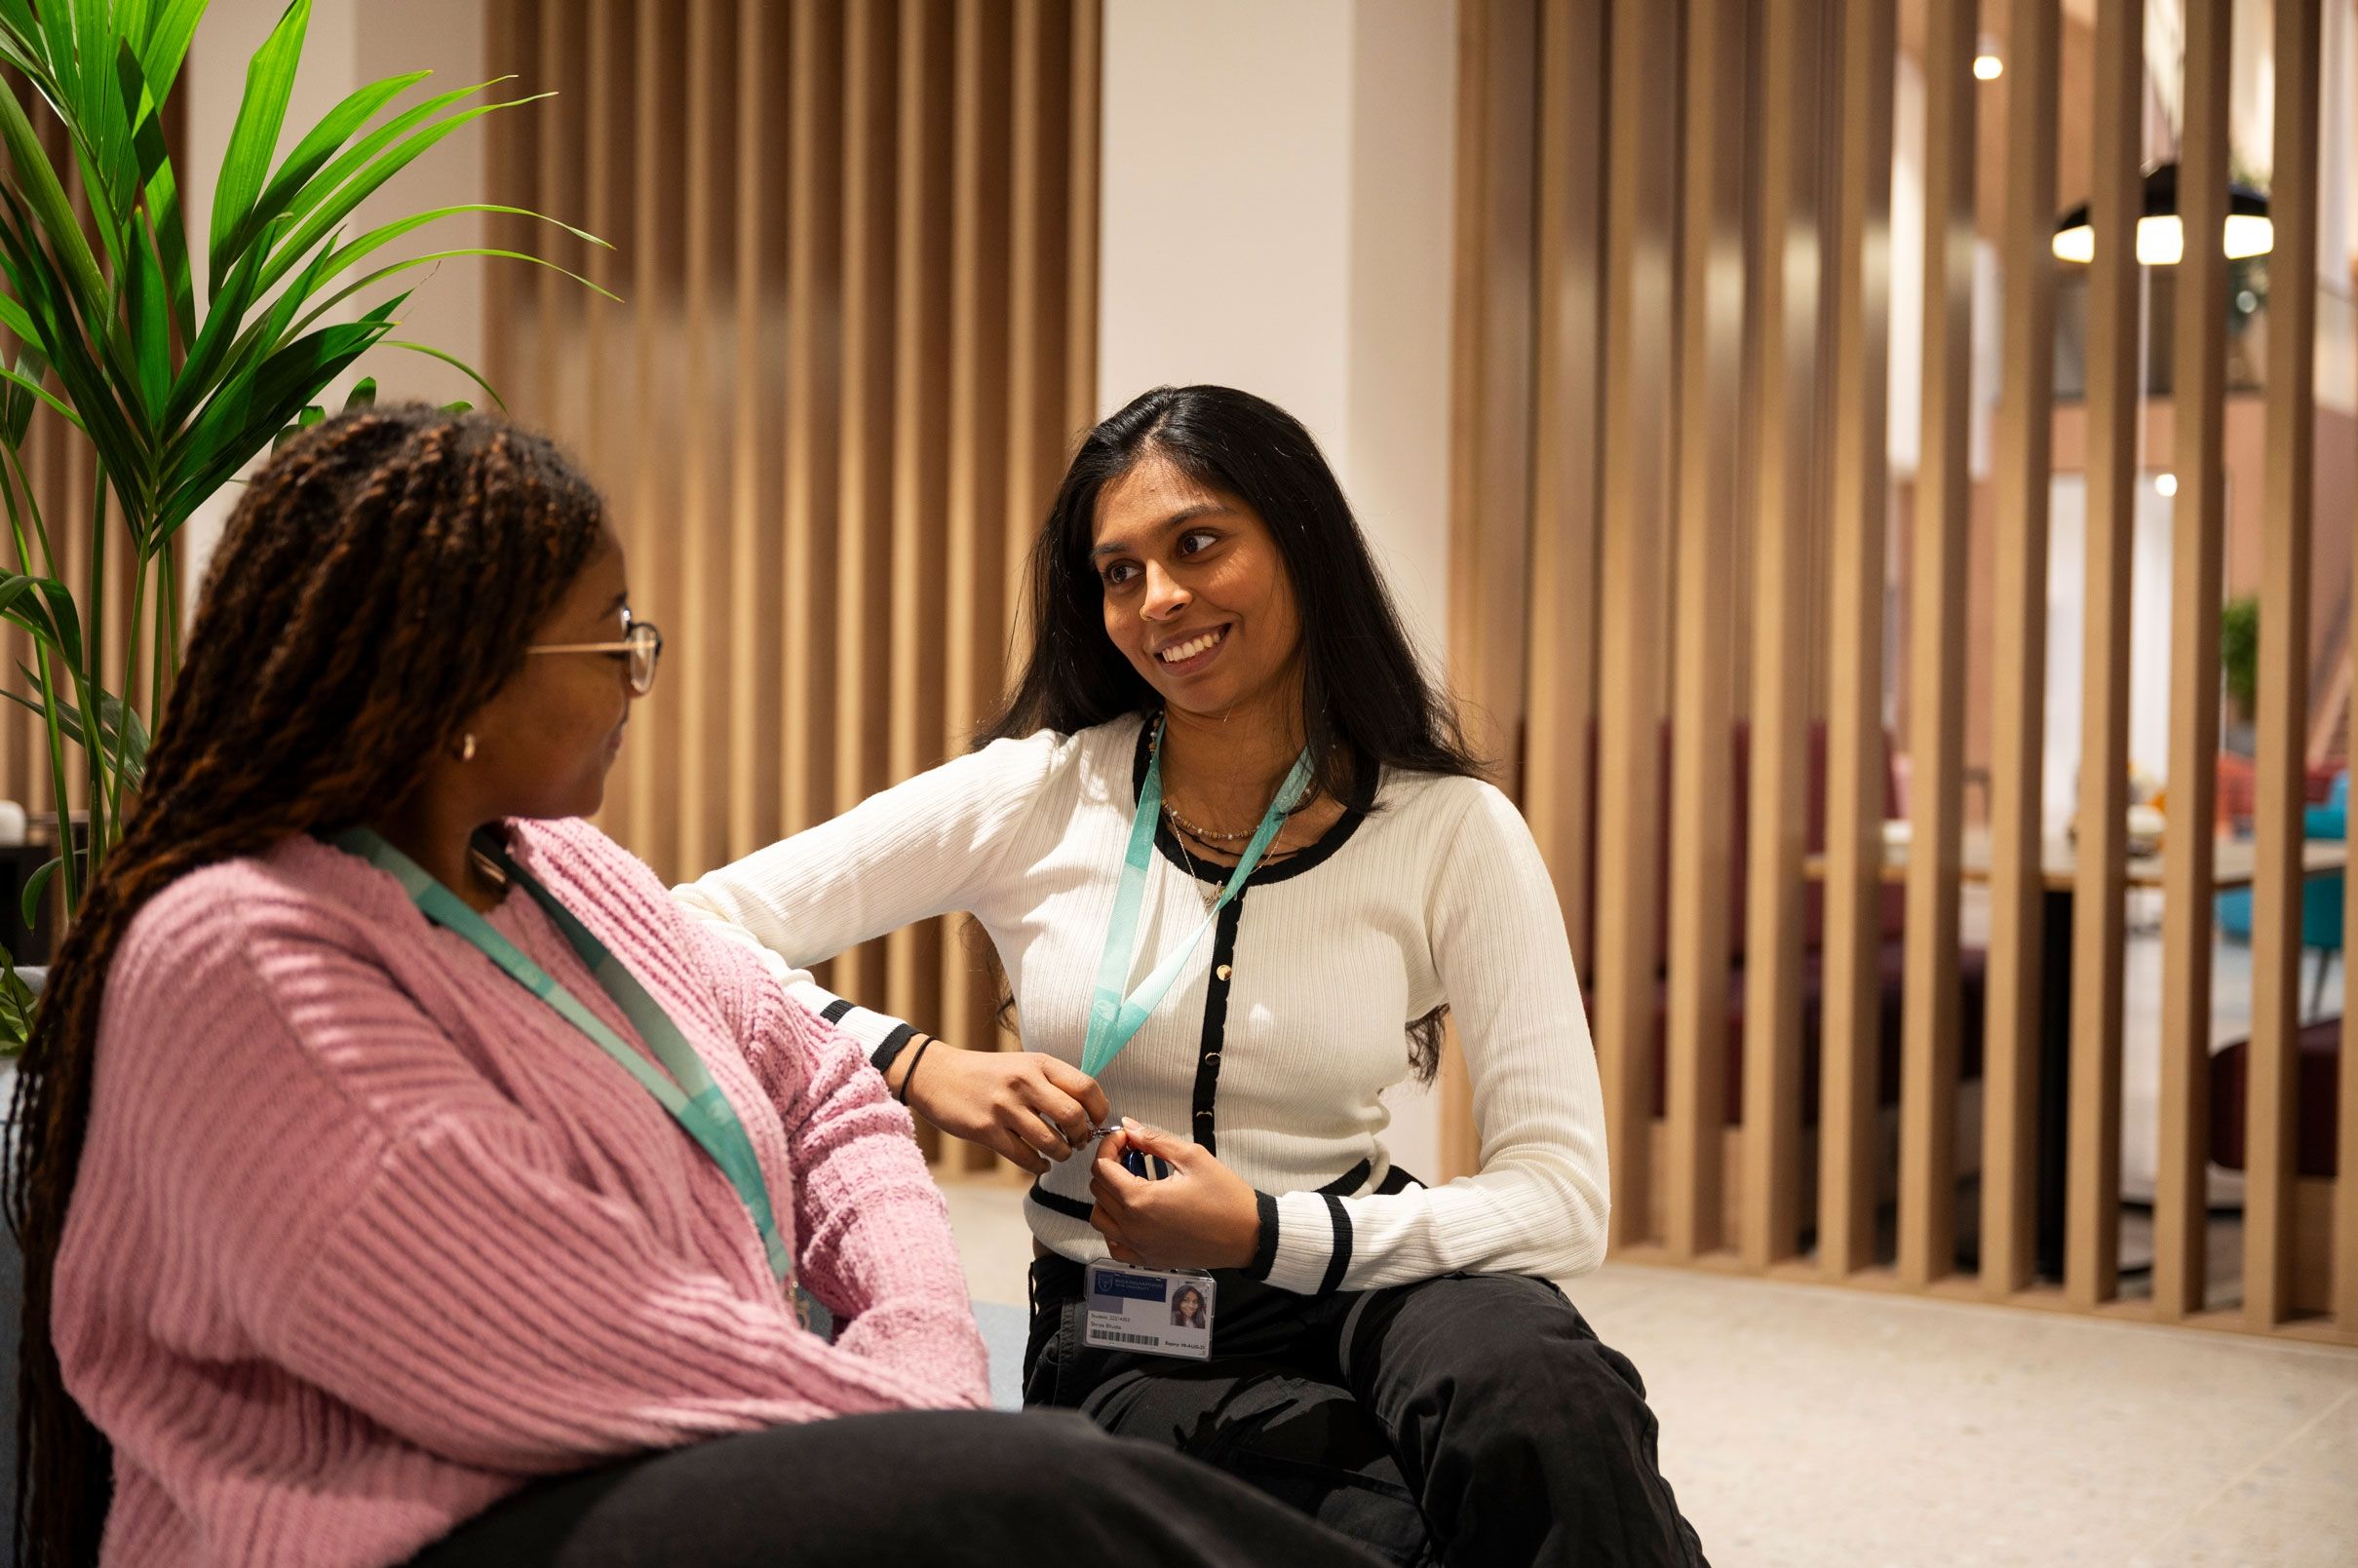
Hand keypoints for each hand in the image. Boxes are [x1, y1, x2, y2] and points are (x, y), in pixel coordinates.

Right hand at [897, 1043, 1109, 1176]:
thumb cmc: (987, 1073)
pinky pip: (1025, 1157)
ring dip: (1062, 1154)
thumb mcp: (1022, 1064)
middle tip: (1078, 1141)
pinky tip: (1040, 1164)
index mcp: (1038, 1063)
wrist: (937, 1074)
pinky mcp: (986, 1130)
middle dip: (1082, 1136)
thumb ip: (1052, 1082)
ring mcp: (1004, 1107)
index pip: (1087, 1087)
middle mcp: (1024, 1082)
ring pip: (1051, 1142)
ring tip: (1059, 1153)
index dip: (1099, 1110)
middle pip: (1073, 1117)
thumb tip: (1087, 1111)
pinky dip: (1039, 1166)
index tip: (1096, 1121)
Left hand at [1089, 1119, 1261, 1271]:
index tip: (1126, 1138)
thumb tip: (1131, 1127)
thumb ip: (1155, 1140)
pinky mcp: (1149, 1259)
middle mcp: (1134, 1228)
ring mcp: (1140, 1247)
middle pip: (1098, 1191)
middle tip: (1133, 1154)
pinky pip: (1115, 1245)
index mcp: (1141, 1201)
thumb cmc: (1227, 1199)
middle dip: (1110, 1166)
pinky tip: (1133, 1213)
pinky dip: (1114, 1228)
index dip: (1110, 1146)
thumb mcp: (1192, 1157)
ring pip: (1100, 1218)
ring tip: (1132, 1182)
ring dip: (1108, 1196)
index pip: (1102, 1168)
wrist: (1249, 1235)